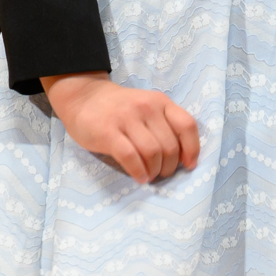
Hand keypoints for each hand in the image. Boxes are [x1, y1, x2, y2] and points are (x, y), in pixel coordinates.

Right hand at [43, 73, 200, 184]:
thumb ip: (164, 124)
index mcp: (160, 101)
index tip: (188, 165)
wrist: (83, 98)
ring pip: (152, 153)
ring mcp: (126, 118)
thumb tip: (182, 158)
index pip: (187, 126)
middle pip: (169, 146)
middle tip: (160, 173)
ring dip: (154, 171)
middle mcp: (146, 107)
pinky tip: (139, 177)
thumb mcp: (147, 106)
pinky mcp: (108, 132)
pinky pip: (130, 157)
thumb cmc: (120, 108)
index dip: (192, 149)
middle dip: (169, 167)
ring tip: (149, 175)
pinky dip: (138, 172)